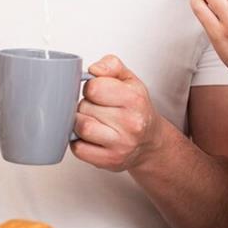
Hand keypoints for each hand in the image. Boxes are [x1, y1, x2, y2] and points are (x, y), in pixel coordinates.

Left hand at [71, 55, 165, 171]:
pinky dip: (78, 141)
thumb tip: (93, 70)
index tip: (98, 91)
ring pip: (80, 127)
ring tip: (92, 120)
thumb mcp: (129, 80)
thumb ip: (111, 65)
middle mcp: (131, 124)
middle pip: (84, 107)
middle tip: (97, 108)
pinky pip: (78, 148)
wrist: (149, 141)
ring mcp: (120, 145)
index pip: (94, 87)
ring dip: (80, 122)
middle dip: (86, 105)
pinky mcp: (109, 161)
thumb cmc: (137, 108)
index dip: (91, 87)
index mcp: (135, 100)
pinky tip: (91, 137)